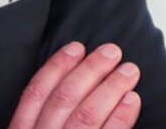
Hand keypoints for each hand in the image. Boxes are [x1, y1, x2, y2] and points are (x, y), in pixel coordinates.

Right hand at [8, 42, 141, 127]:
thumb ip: (34, 118)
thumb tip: (56, 84)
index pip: (36, 90)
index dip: (56, 65)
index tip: (75, 48)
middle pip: (65, 97)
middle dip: (89, 70)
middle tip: (110, 52)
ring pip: (87, 113)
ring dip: (110, 87)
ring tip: (127, 71)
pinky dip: (121, 116)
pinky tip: (131, 100)